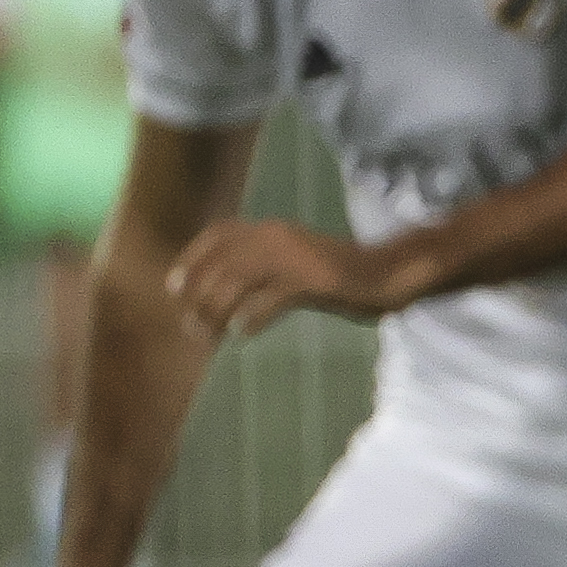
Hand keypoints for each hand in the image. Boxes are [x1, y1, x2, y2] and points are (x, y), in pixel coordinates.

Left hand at [166, 218, 416, 337]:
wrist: (391, 274)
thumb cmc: (346, 276)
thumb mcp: (298, 265)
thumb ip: (267, 272)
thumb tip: (232, 297)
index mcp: (274, 230)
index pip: (219, 236)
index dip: (192, 260)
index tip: (174, 287)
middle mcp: (279, 237)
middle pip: (223, 262)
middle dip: (199, 295)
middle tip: (190, 325)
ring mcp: (297, 257)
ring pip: (239, 280)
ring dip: (217, 310)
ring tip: (209, 336)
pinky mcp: (314, 280)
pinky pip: (270, 299)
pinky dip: (251, 317)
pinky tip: (244, 333)